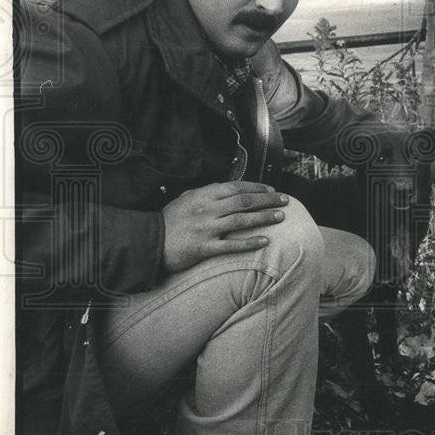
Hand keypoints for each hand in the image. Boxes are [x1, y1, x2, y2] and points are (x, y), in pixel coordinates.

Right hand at [161, 181, 289, 273]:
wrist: (148, 242)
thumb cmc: (168, 221)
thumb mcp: (184, 200)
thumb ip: (204, 193)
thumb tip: (222, 187)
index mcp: (203, 196)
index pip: (236, 187)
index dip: (258, 187)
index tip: (272, 189)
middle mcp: (207, 210)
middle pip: (244, 201)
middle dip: (268, 200)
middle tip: (285, 201)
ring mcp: (206, 228)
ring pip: (242, 220)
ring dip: (264, 217)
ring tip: (281, 217)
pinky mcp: (204, 248)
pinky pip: (231, 244)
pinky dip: (250, 242)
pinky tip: (265, 240)